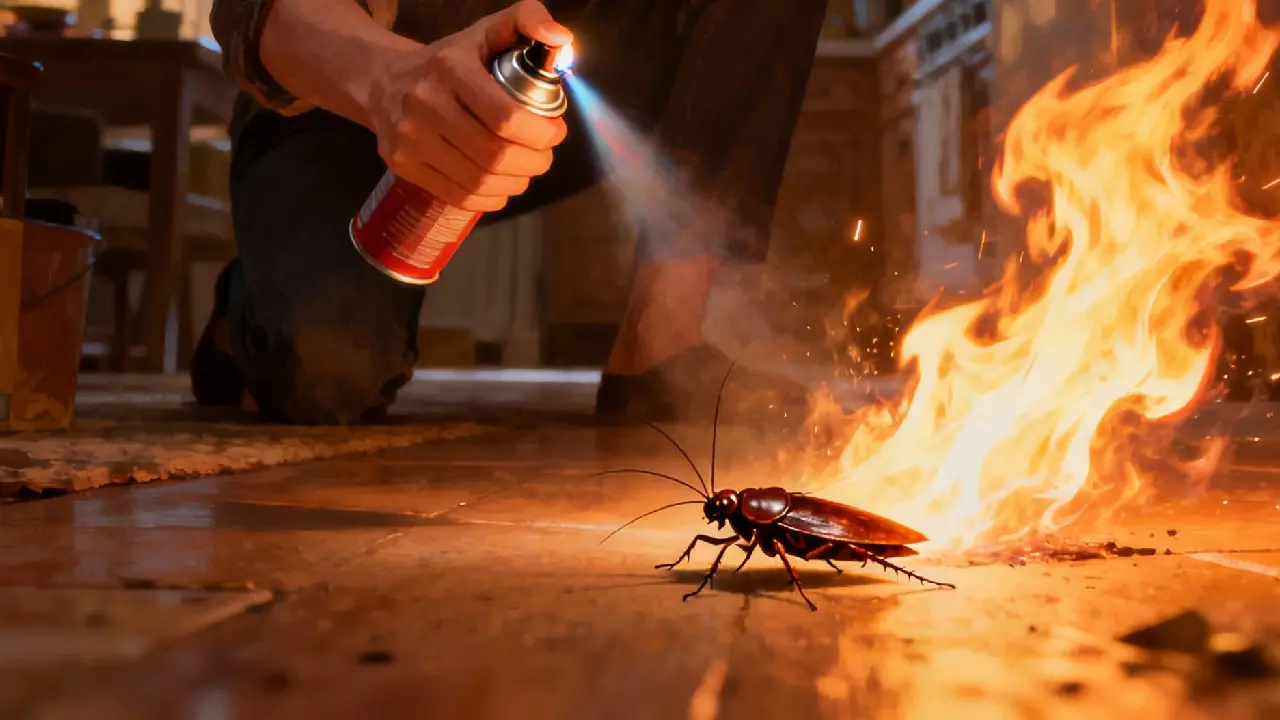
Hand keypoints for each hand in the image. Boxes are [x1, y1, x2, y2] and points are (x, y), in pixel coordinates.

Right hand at [366, 0, 571, 211]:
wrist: (381, 80)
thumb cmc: (447, 60)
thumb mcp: (485, 31)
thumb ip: (527, 19)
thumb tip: (561, 38)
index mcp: (450, 68)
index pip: (506, 117)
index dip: (541, 133)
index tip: (556, 131)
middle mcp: (424, 104)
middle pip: (495, 155)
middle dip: (534, 161)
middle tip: (544, 156)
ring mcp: (409, 139)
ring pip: (479, 181)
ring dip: (516, 182)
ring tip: (526, 170)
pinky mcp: (401, 165)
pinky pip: (458, 196)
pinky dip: (490, 198)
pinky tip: (502, 187)